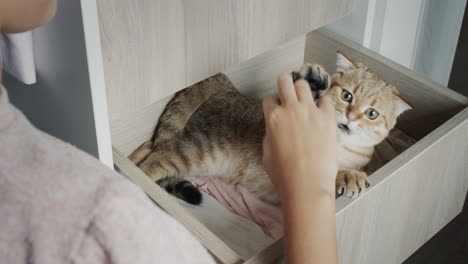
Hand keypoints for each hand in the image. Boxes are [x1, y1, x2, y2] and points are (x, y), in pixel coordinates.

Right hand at [262, 73, 337, 199]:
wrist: (307, 185)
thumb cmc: (284, 175)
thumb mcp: (266, 153)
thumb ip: (269, 134)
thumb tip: (275, 128)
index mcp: (273, 118)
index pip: (269, 98)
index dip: (272, 104)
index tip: (276, 109)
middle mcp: (291, 109)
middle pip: (285, 81)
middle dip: (284, 84)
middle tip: (287, 91)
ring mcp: (310, 112)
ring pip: (304, 85)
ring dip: (302, 90)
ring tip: (304, 100)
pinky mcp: (328, 118)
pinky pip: (326, 100)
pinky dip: (322, 103)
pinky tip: (321, 112)